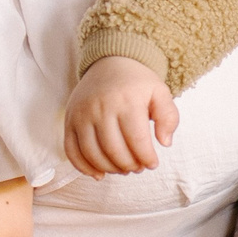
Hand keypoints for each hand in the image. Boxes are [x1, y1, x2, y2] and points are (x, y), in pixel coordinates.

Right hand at [64, 56, 178, 176]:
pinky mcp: (69, 120)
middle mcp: (101, 107)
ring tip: (122, 169)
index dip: (146, 158)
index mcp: (126, 101)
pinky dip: (83, 167)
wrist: (110, 62)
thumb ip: (169, 117)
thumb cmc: (137, 83)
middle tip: (137, 167)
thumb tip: (165, 143)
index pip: (136, 140)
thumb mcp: (160, 92)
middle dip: (129, 166)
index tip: (152, 164)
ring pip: (92, 154)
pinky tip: (99, 174)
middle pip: (114, 150)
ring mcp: (81, 114)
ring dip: (109, 169)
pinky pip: (71, 151)